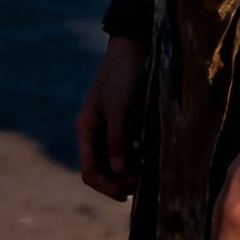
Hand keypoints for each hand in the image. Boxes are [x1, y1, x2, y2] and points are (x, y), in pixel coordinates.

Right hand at [77, 36, 148, 200]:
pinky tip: (153, 158)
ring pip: (119, 162)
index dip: (107, 187)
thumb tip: (117, 172)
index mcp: (87, 130)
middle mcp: (97, 133)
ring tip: (150, 173)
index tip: (128, 193)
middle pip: (104, 171)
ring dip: (132, 172)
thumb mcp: (119, 107)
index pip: (90, 172)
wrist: (136, 46)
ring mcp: (113, 128)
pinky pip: (131, 149)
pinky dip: (140, 158)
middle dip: (121, 182)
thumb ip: (117, 139)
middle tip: (144, 183)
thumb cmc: (123, 74)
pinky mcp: (129, 122)